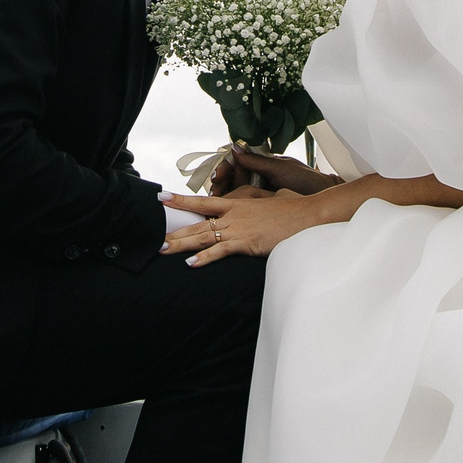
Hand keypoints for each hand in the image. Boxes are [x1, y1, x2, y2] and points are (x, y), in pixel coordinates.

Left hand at [161, 185, 337, 266]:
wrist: (306, 216)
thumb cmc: (291, 209)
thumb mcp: (268, 199)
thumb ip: (255, 200)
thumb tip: (257, 200)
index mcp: (236, 204)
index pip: (202, 202)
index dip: (181, 200)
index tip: (162, 198)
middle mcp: (233, 215)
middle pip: (197, 223)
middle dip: (176, 231)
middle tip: (157, 238)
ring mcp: (238, 229)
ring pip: (203, 236)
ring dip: (182, 245)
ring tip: (164, 249)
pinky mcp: (246, 243)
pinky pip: (221, 250)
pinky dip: (205, 257)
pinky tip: (191, 263)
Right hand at [209, 144, 341, 196]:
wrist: (323, 198)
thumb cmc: (306, 180)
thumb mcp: (280, 169)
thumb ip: (256, 161)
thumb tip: (235, 148)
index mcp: (261, 165)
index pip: (235, 164)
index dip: (224, 169)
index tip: (218, 175)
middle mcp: (257, 178)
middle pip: (230, 179)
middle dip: (220, 182)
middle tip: (215, 188)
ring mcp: (258, 193)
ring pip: (232, 193)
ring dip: (221, 195)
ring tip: (215, 200)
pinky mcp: (260, 207)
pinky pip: (241, 206)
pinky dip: (230, 207)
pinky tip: (224, 210)